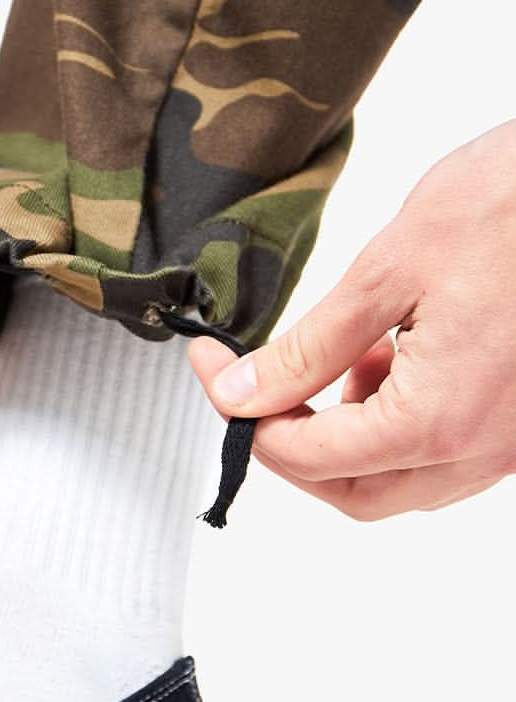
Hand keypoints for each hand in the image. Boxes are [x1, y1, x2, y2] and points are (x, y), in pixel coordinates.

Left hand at [189, 120, 515, 519]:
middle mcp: (484, 450)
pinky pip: (446, 453)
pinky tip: (393, 357)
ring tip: (343, 356)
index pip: (310, 457)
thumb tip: (243, 393)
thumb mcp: (387, 272)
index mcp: (440, 420)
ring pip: (403, 481)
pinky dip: (400, 422)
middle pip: (357, 494)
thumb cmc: (513, 206)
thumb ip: (309, 348)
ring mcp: (511, 443)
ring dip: (351, 439)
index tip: (215, 370)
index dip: (246, 418)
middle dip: (295, 450)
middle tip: (258, 390)